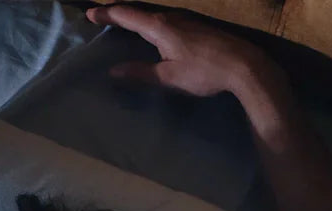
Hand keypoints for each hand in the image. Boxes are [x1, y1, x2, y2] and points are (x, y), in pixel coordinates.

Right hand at [85, 4, 275, 100]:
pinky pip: (165, 22)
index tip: (90, 14)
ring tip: (123, 26)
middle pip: (138, 12)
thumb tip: (114, 71)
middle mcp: (169, 18)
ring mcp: (184, 20)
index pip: (126, 15)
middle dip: (118, 14)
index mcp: (158, 27)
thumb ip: (141, 73)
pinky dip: (150, 25)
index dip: (107, 14)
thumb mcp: (169, 77)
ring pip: (152, 16)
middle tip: (102, 17)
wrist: (241, 65)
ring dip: (135, 19)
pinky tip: (152, 35)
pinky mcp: (194, 27)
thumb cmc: (203, 72)